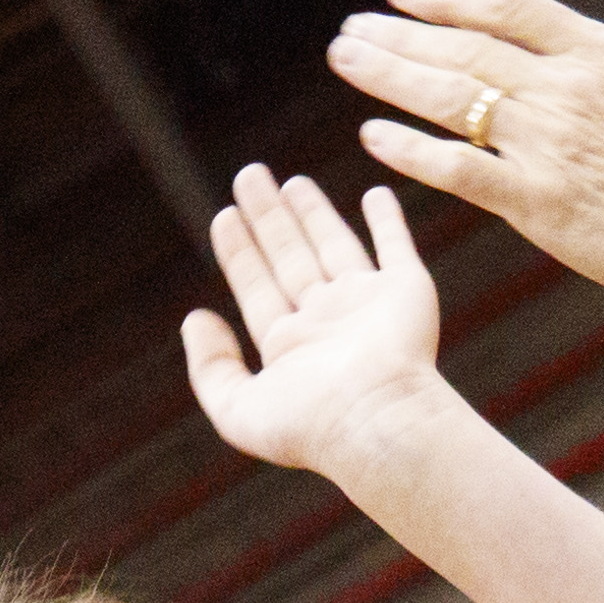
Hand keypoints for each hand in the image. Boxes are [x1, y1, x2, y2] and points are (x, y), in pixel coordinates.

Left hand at [173, 165, 456, 480]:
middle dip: (269, 218)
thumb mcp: (238, 410)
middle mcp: (328, 323)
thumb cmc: (312, 426)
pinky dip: (389, 220)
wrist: (380, 421)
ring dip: (314, 213)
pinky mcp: (407, 292)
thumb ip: (210, 367)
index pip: (257, 287)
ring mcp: (368, 305)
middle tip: (249, 176)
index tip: (226, 215)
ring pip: (334, 245)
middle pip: (290, 257)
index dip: (239, 252)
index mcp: (291, 348)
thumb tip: (195, 318)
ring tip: (292, 181)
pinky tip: (376, 194)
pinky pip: (396, 246)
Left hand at [331, 0, 603, 311]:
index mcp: (601, 54)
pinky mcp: (542, 205)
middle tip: (351, 28)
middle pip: (461, 46)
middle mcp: (566, 90)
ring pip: (448, 98)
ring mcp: (550, 145)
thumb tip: (601, 59)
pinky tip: (373, 136)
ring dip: (388, 76)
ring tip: (347, 60)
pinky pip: (458, 169)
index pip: (504, 5)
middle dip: (397, 34)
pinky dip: (409, 150)